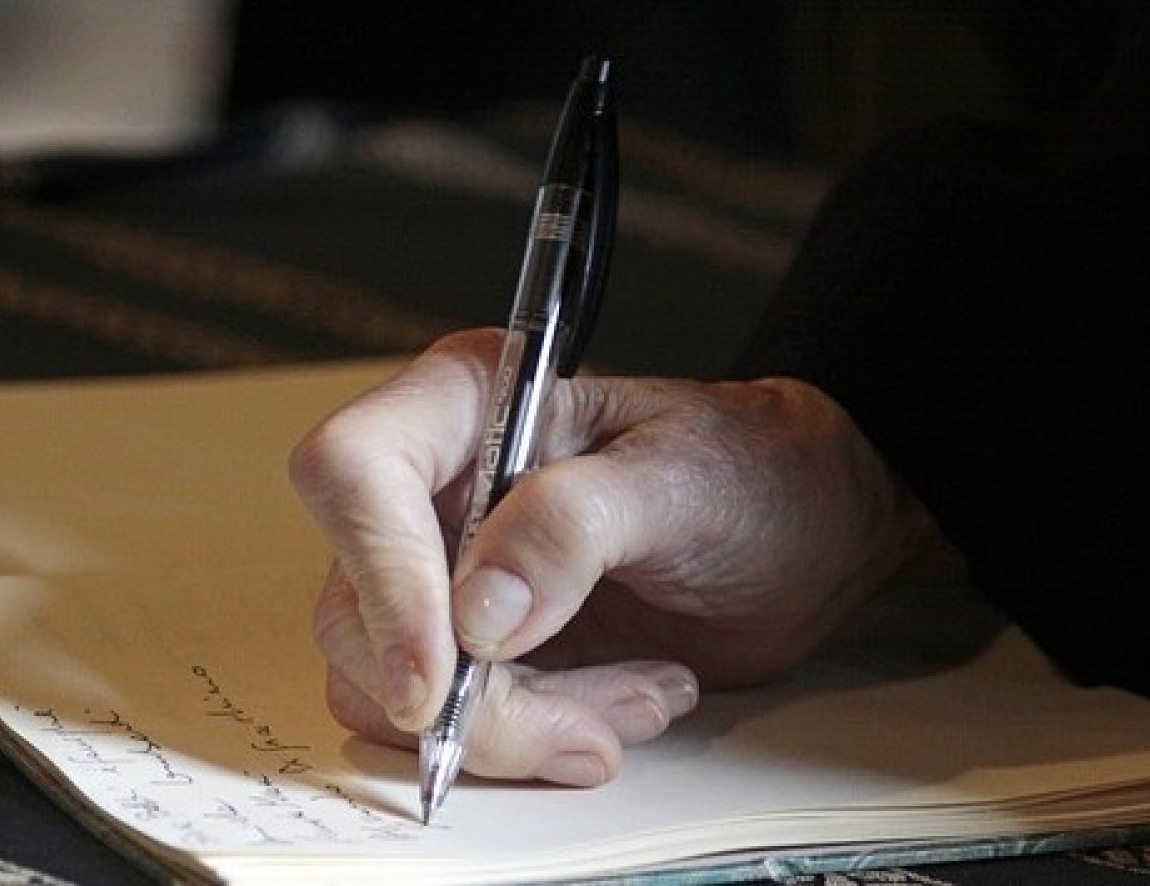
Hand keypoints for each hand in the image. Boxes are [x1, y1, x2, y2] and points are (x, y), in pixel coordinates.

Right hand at [289, 329, 943, 785]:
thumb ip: (576, 525)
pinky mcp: (465, 650)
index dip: (381, 577)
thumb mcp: (682, 480)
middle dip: (467, 696)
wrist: (795, 534)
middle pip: (356, 608)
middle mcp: (429, 490)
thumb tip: (478, 612)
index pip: (354, 474)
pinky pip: (444, 724)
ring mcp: (437, 575)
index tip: (442, 677)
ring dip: (512, 729)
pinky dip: (529, 744)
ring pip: (387, 685)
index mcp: (463, 405)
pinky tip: (621, 709)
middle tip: (583, 729)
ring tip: (636, 702)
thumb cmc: (746, 471)